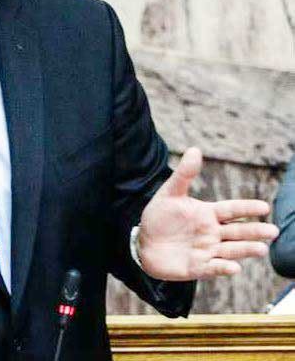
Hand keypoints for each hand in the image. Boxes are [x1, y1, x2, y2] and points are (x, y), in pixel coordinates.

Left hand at [138, 147, 278, 280]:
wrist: (144, 243)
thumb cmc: (159, 217)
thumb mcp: (169, 194)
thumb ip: (184, 175)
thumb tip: (195, 149)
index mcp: (208, 214)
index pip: (232, 210)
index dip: (247, 208)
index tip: (264, 207)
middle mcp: (212, 233)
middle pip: (238, 231)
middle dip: (255, 231)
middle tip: (273, 231)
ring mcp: (207, 251)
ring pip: (231, 250)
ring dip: (246, 250)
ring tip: (262, 249)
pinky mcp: (198, 267)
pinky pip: (214, 268)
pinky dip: (224, 268)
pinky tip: (234, 267)